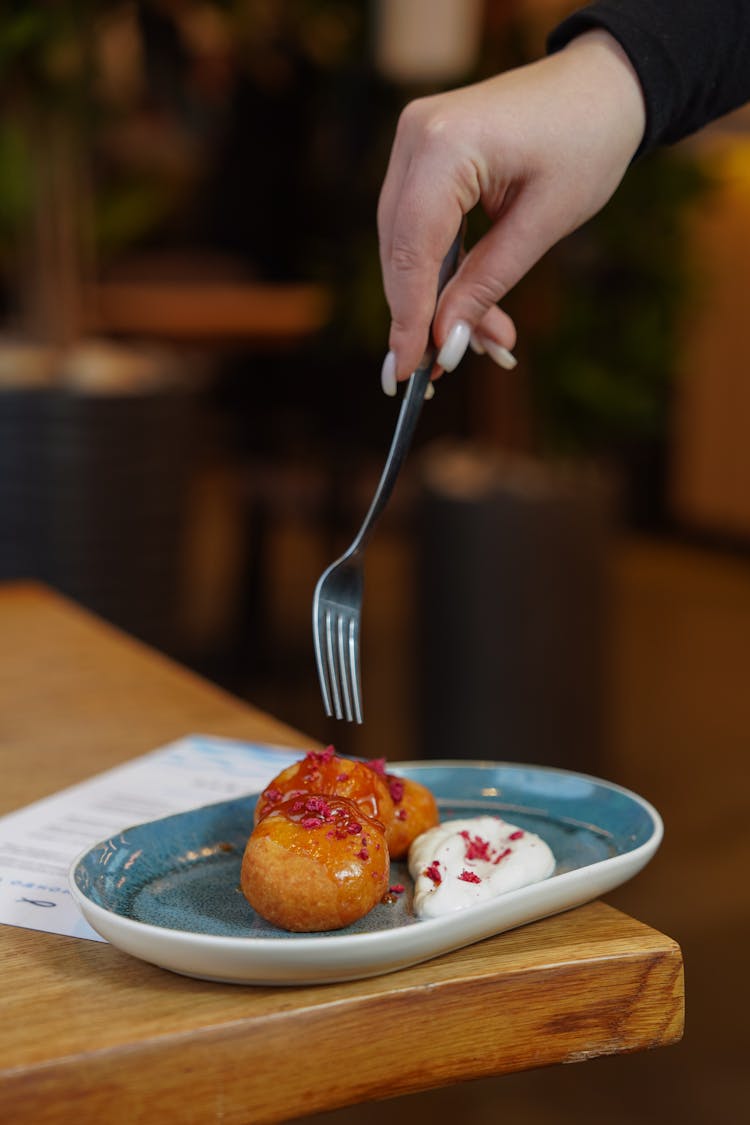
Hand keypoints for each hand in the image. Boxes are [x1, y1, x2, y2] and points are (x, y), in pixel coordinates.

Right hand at [377, 30, 645, 392]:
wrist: (603, 86)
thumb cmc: (587, 142)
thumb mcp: (543, 224)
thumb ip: (486, 283)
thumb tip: (443, 340)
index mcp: (445, 144)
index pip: (412, 247)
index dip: (407, 316)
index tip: (406, 371)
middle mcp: (414, 137)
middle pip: (399, 249)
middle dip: (423, 313)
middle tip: (445, 367)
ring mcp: (413, 142)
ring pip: (405, 244)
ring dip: (436, 297)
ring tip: (477, 341)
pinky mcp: (422, 155)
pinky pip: (419, 226)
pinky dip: (442, 269)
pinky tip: (466, 308)